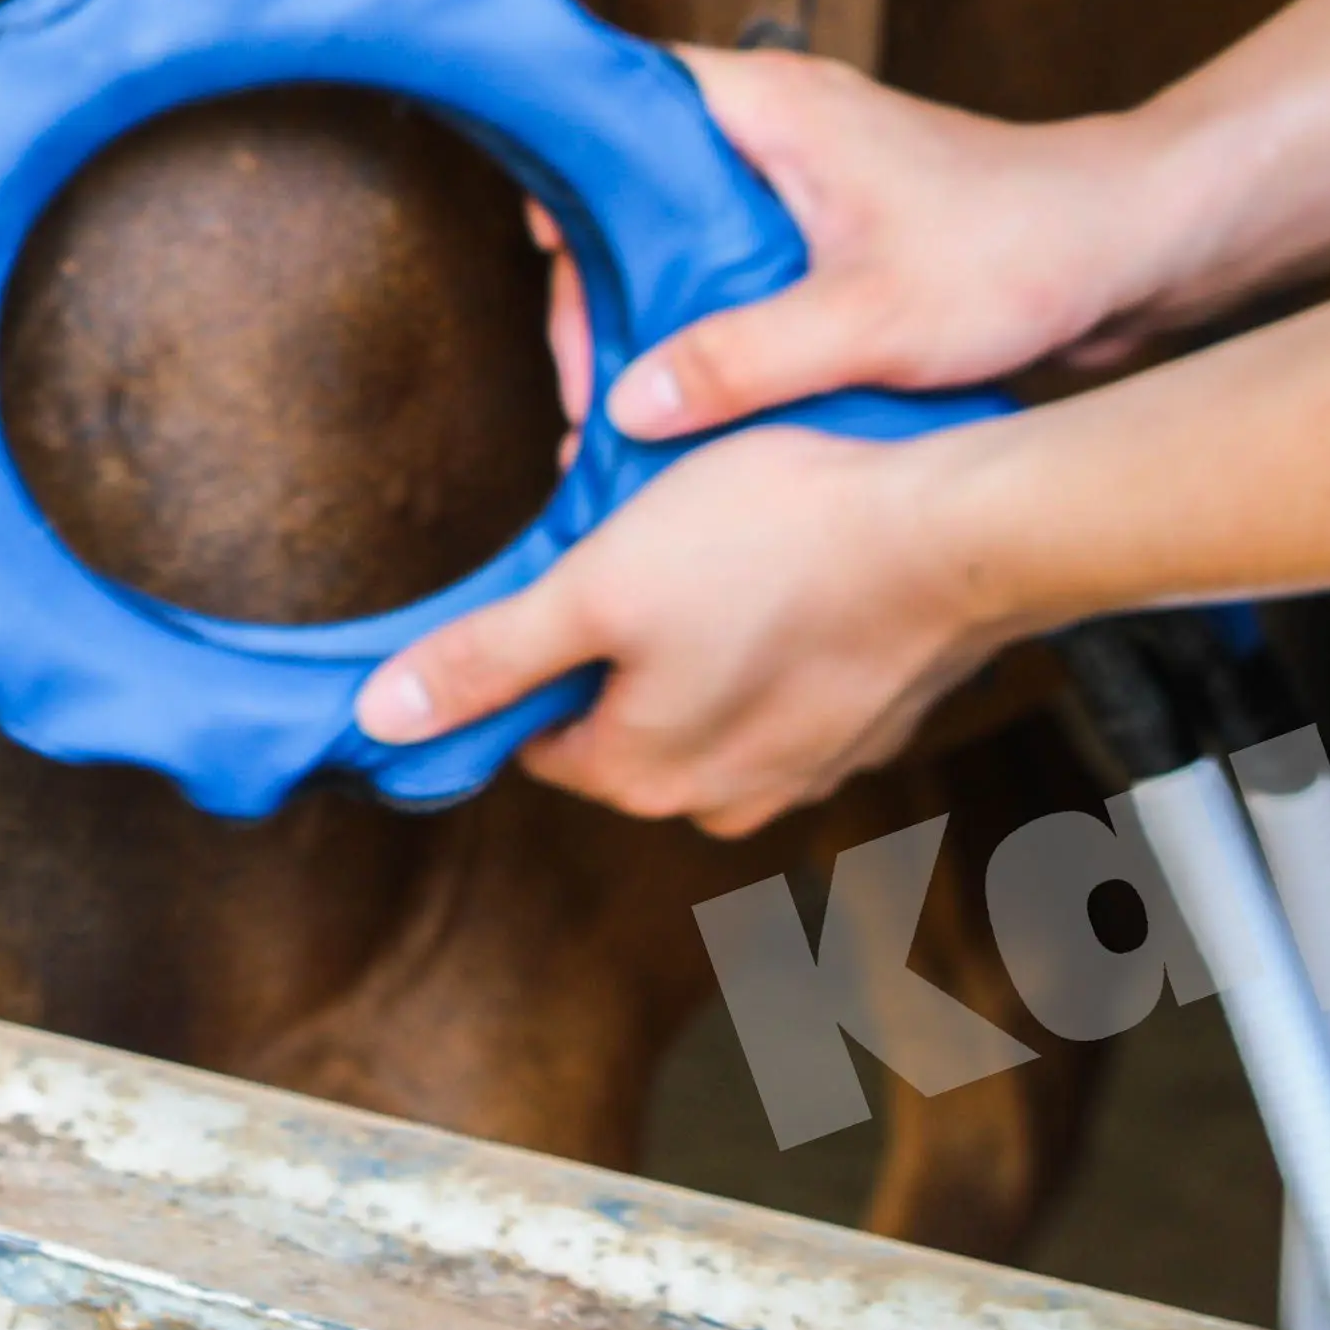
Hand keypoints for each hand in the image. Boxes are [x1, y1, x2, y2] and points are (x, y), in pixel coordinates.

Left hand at [352, 418, 1021, 837]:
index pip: (536, 735)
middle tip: (634, 546)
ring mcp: (806, 767)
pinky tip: (780, 566)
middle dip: (612, 643)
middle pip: (618, 722)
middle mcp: (724, 799)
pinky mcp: (865, 722)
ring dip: (692, 636)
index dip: (526, 657)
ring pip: (703, 701)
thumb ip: (485, 661)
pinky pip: (780, 686)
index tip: (552, 583)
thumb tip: (378, 722)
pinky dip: (767, 635)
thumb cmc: (768, 543)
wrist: (951, 530)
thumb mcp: (592, 588)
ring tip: (711, 547)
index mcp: (645, 779)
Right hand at [598, 48, 1188, 439]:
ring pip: (682, 237)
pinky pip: (737, 269)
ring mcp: (805, 177)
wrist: (1144, 248)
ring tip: (637, 421)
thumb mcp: (869, 318)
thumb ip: (740, 358)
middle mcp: (774, 126)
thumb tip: (626, 407)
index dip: (563, 175)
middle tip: (594, 394)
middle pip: (632, 189)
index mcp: (764, 105)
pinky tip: (706, 409)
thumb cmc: (1021, 252)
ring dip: (654, 321)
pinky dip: (711, 329)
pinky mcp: (836, 229)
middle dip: (600, 291)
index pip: (613, 101)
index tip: (550, 276)